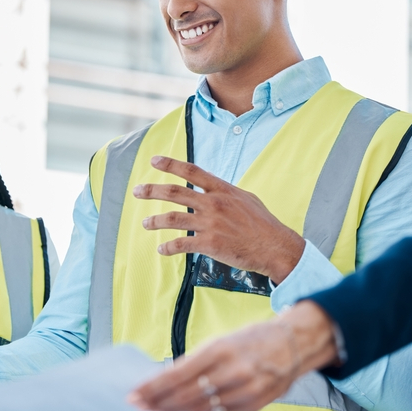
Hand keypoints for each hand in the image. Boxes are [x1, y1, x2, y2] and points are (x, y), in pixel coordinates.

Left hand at [128, 301, 337, 410]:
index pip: (179, 373)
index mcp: (221, 348)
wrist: (295, 343)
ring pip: (201, 407)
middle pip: (186, 394)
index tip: (136, 392)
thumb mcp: (223, 340)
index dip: (155, 386)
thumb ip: (198, 360)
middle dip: (159, 402)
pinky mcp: (254, 404)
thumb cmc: (252, 339)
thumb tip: (167, 377)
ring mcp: (245, 390)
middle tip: (137, 405)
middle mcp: (233, 370)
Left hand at [133, 156, 305, 282]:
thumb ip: (227, 193)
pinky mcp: (209, 244)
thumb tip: (215, 189)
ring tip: (145, 223)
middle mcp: (213, 203)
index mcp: (222, 190)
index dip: (170, 164)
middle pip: (174, 192)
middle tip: (137, 191)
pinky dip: (168, 247)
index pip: (191, 172)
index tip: (154, 160)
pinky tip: (161, 250)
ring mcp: (210, 223)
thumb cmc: (263, 224)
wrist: (274, 246)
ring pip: (173, 218)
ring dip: (155, 221)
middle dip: (152, 190)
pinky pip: (181, 244)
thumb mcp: (246, 199)